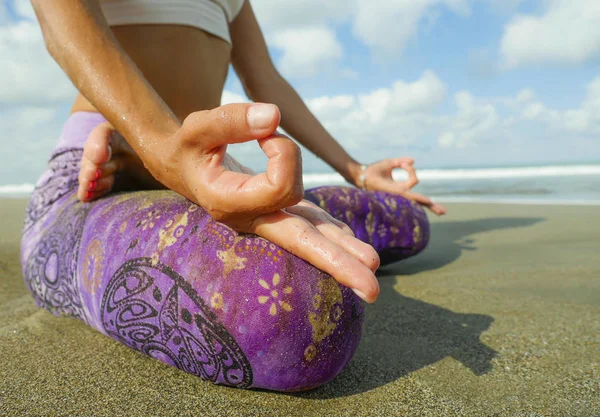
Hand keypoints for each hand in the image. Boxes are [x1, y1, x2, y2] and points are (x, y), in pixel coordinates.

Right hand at [150, 103, 379, 301]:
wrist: (182, 168)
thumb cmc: (189, 147)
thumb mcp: (198, 127)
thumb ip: (232, 120)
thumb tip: (275, 117)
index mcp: (230, 203)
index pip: (280, 186)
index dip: (283, 152)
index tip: (265, 132)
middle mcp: (252, 219)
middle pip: (301, 243)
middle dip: (337, 263)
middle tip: (373, 289)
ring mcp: (267, 220)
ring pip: (311, 239)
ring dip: (343, 255)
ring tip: (374, 280)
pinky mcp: (278, 213)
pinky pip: (310, 225)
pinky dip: (332, 234)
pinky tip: (352, 244)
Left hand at [359, 158, 446, 215]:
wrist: (362, 174)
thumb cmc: (374, 170)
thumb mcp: (390, 163)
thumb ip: (401, 162)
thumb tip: (413, 161)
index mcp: (400, 188)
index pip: (414, 183)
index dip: (412, 170)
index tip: (405, 163)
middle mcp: (400, 194)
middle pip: (419, 201)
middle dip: (431, 205)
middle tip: (443, 212)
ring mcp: (398, 195)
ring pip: (417, 199)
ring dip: (427, 203)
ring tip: (439, 209)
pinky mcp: (394, 193)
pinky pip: (409, 195)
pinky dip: (418, 197)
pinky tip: (427, 201)